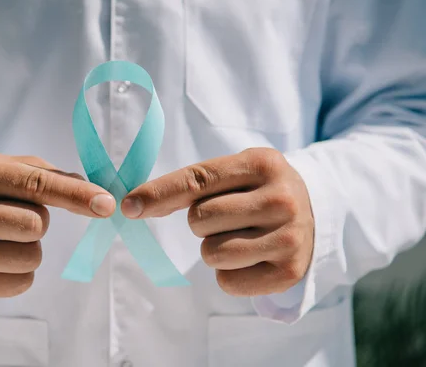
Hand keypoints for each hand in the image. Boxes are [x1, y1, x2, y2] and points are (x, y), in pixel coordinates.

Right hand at [0, 153, 114, 296]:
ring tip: (7, 236)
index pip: (36, 185)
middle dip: (41, 222)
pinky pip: (21, 283)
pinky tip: (0, 256)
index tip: (106, 204)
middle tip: (19, 215)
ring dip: (32, 248)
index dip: (76, 195)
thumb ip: (52, 177)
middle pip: (35, 225)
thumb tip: (96, 198)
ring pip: (31, 257)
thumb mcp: (11, 168)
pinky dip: (22, 272)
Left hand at [121, 148, 313, 295]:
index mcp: (262, 163)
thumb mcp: (235, 173)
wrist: (317, 213)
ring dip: (214, 249)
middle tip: (229, 217)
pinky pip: (227, 282)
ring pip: (212, 254)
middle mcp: (281, 198)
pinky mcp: (290, 272)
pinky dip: (229, 274)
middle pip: (200, 220)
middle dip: (201, 222)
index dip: (159, 193)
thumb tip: (135, 205)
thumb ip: (189, 186)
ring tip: (240, 236)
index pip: (198, 180)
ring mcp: (290, 237)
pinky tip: (251, 258)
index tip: (129, 206)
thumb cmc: (259, 191)